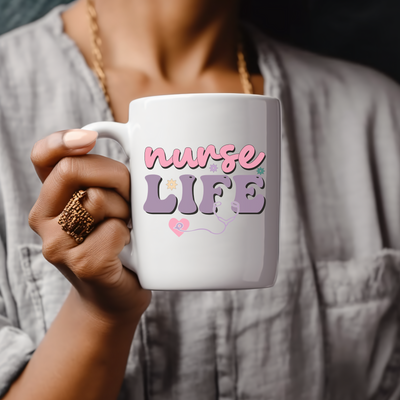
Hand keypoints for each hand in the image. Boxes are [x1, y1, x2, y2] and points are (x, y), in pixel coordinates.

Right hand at [29, 129, 150, 325]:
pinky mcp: (82, 264)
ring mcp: (58, 245)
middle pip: (73, 170)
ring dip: (124, 208)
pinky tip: (126, 247)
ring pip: (96, 199)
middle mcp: (44, 219)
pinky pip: (113, 229)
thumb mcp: (104, 206)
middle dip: (115, 175)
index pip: (42, 157)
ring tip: (126, 225)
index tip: (91, 138)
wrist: (113, 297)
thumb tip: (118, 135)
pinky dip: (128, 234)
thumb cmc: (114, 244)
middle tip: (130, 195)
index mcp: (50, 199)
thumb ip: (100, 178)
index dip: (62, 140)